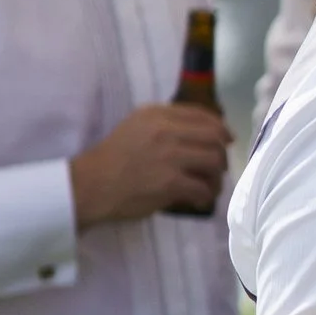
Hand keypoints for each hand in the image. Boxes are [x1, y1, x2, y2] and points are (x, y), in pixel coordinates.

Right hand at [72, 103, 229, 227]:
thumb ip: (166, 125)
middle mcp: (165, 130)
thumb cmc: (113, 158)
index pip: (202, 115)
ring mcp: (169, 156)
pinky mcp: (170, 182)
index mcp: (157, 114)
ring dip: (217, 177)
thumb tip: (205, 132)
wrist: (90, 185)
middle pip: (214, 138)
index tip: (226, 141)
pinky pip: (203, 188)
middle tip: (217, 169)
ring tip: (210, 187)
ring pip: (214, 162)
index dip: (220, 129)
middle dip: (221, 155)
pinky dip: (206, 196)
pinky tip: (199, 200)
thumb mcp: (136, 127)